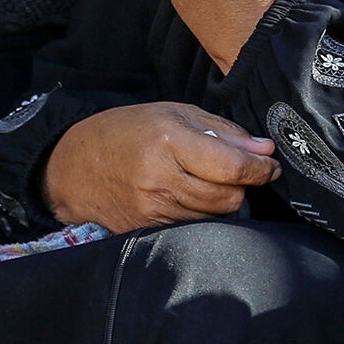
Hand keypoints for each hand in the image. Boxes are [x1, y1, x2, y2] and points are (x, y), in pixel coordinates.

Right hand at [41, 101, 277, 231]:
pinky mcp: (148, 230)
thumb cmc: (127, 132)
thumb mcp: (174, 113)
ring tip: (206, 181)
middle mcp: (162, 180)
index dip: (261, 169)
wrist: (74, 166)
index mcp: (170, 142)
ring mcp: (154, 210)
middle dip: (242, 185)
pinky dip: (202, 214)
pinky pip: (194, 227)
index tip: (270, 166)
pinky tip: (188, 197)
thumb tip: (264, 151)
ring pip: (216, 216)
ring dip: (223, 200)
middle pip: (229, 197)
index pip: (233, 167)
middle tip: (234, 171)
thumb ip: (224, 133)